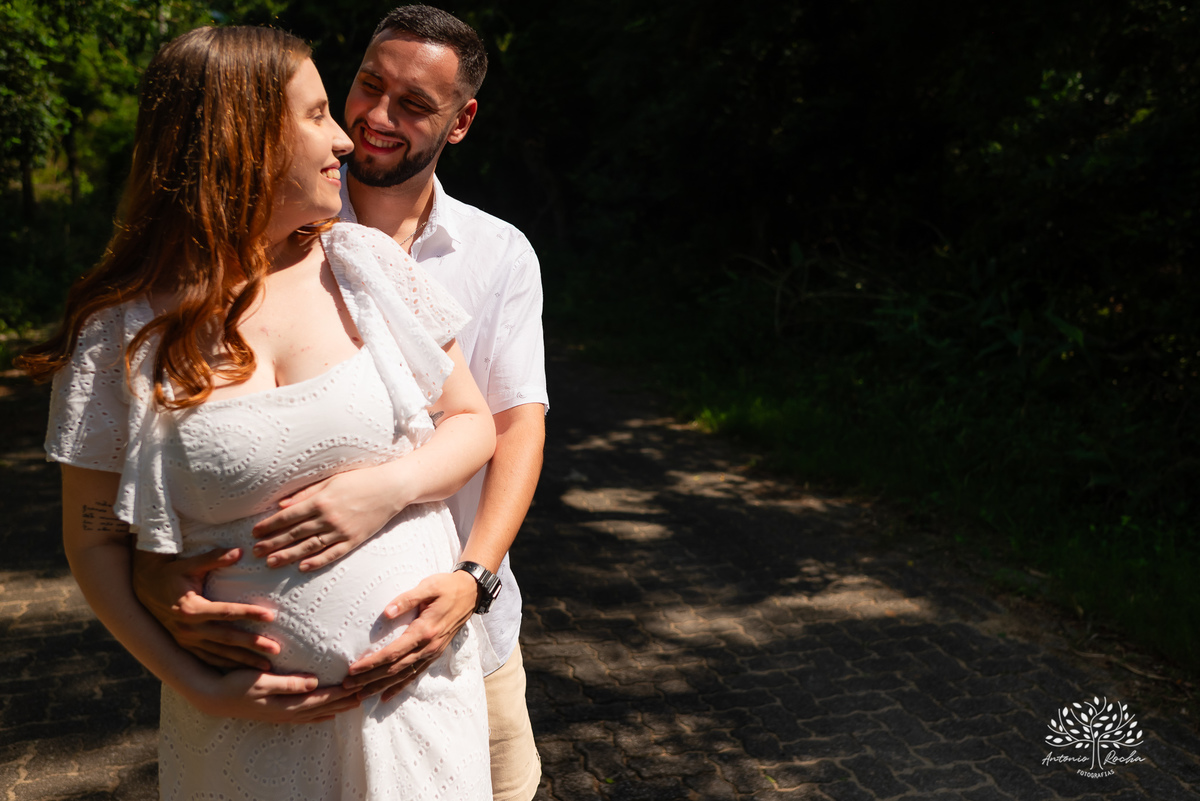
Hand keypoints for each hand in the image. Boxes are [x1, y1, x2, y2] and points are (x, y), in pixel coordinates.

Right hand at [132, 548, 279, 670]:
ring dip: (243, 660)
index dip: (249, 613)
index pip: (226, 612)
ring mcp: (186, 640)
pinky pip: (208, 659)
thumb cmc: (171, 573)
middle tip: (276, 649)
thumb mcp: (190, 564)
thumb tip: (240, 551)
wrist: (143, 588)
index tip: (270, 616)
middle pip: (227, 638)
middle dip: (252, 645)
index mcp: (191, 608)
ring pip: (220, 653)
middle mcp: (188, 628)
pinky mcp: (184, 646)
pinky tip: (243, 669)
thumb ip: (214, 558)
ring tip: (267, 666)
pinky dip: (226, 665)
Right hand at [194, 669, 360, 722]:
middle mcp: (287, 712)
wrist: (213, 696)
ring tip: (353, 704)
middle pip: (322, 707)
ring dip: (335, 708)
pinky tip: (326, 714)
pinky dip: (319, 714)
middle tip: (365, 695)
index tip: (358, 687)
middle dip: (344, 701)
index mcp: (286, 703)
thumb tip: (315, 683)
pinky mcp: (275, 713)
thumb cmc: (236, 683)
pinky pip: (304, 716)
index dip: (340, 693)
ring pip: (315, 713)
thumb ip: (289, 683)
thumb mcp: (262, 680)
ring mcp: (281, 715)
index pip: (320, 699)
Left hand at [251, 468, 403, 571]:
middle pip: (295, 533)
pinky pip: (333, 553)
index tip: (255, 532)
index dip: (270, 525)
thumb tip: (281, 506)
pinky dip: (317, 561)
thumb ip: (306, 494)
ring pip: (310, 546)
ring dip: (288, 555)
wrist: (391, 488)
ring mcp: (342, 531)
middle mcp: (329, 518)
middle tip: (255, 552)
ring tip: (271, 563)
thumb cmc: (360, 479)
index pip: (288, 516)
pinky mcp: (354, 540)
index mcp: (321, 501)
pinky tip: (303, 568)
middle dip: (273, 543)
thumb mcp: (331, 481)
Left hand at [343, 571, 476, 701]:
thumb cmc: (447, 587)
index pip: (393, 652)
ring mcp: (432, 653)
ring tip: (361, 695)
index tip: (353, 669)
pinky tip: (386, 696)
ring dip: (381, 686)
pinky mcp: (434, 654)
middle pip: (395, 669)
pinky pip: (415, 675)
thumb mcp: (428, 586)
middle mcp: (428, 647)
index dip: (372, 663)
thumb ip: (407, 599)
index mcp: (424, 631)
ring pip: (403, 675)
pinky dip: (399, 687)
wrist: (471, 594)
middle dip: (370, 679)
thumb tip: (387, 613)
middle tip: (348, 686)